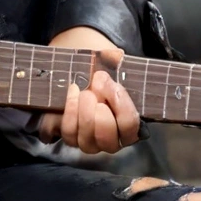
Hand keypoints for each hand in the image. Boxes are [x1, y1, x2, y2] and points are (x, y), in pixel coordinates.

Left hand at [37, 26, 140, 153]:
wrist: (83, 76)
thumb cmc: (104, 76)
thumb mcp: (113, 66)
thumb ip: (117, 62)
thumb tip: (116, 57)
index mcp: (131, 126)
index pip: (129, 124)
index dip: (120, 104)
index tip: (109, 83)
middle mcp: (113, 141)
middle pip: (107, 137)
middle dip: (99, 111)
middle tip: (94, 90)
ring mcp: (92, 143)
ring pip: (87, 138)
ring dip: (84, 111)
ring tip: (84, 92)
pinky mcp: (73, 140)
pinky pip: (69, 133)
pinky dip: (70, 111)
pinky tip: (73, 92)